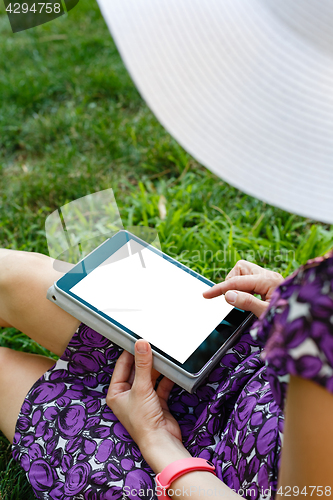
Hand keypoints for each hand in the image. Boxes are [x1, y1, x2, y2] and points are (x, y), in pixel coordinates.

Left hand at [106, 340, 182, 456]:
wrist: (161, 442)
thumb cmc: (143, 422)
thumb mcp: (141, 388)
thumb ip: (142, 365)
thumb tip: (141, 344)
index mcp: (116, 392)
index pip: (122, 366)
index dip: (130, 352)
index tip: (138, 339)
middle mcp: (127, 395)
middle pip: (136, 371)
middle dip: (145, 360)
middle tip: (152, 345)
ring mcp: (142, 399)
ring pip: (149, 377)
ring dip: (156, 369)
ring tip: (163, 355)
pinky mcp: (156, 402)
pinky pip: (160, 385)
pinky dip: (166, 378)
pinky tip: (171, 370)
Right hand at [203, 260, 283, 316]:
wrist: (303, 315)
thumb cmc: (287, 316)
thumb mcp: (266, 313)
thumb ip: (247, 302)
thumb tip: (228, 295)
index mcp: (268, 280)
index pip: (237, 281)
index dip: (219, 289)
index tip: (206, 295)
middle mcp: (268, 275)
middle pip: (240, 268)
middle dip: (232, 281)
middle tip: (235, 299)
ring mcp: (268, 277)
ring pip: (243, 271)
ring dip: (238, 284)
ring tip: (244, 300)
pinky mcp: (268, 281)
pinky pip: (249, 278)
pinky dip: (244, 287)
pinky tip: (250, 298)